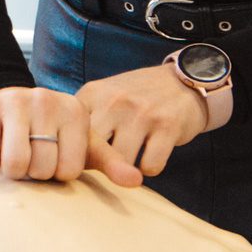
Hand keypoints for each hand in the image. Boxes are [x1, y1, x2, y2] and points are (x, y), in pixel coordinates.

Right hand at [0, 86, 140, 185]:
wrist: (5, 104)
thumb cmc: (48, 132)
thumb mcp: (81, 144)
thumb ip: (110, 162)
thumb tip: (137, 180)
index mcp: (75, 111)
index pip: (69, 170)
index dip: (56, 172)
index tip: (52, 157)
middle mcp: (47, 101)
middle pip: (41, 168)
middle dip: (32, 172)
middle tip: (30, 155)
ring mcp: (15, 102)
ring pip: (15, 164)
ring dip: (11, 169)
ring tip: (14, 153)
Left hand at [76, 65, 209, 176]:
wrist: (183, 82)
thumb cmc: (135, 100)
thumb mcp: (103, 100)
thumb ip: (82, 126)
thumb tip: (68, 166)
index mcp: (92, 94)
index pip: (71, 136)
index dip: (77, 156)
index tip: (86, 160)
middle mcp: (114, 100)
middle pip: (94, 153)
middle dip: (101, 165)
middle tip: (111, 162)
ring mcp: (142, 112)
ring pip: (122, 164)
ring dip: (128, 168)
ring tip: (134, 153)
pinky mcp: (168, 125)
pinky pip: (150, 167)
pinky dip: (150, 167)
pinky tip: (152, 152)